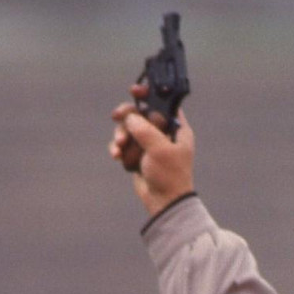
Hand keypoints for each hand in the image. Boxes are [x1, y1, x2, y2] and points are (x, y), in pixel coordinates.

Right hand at [109, 82, 194, 216]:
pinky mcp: (138, 156)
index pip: (162, 103)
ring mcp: (149, 145)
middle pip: (140, 113)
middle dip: (127, 116)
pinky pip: (124, 145)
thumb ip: (144, 129)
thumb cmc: (169, 175)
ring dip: (121, 136)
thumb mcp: (159, 148)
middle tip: (116, 115)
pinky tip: (116, 156)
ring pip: (129, 129)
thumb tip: (130, 118)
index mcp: (176, 127)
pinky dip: (119, 149)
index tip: (135, 90)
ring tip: (119, 147)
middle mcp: (163, 133)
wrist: (164, 202)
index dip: (149, 94)